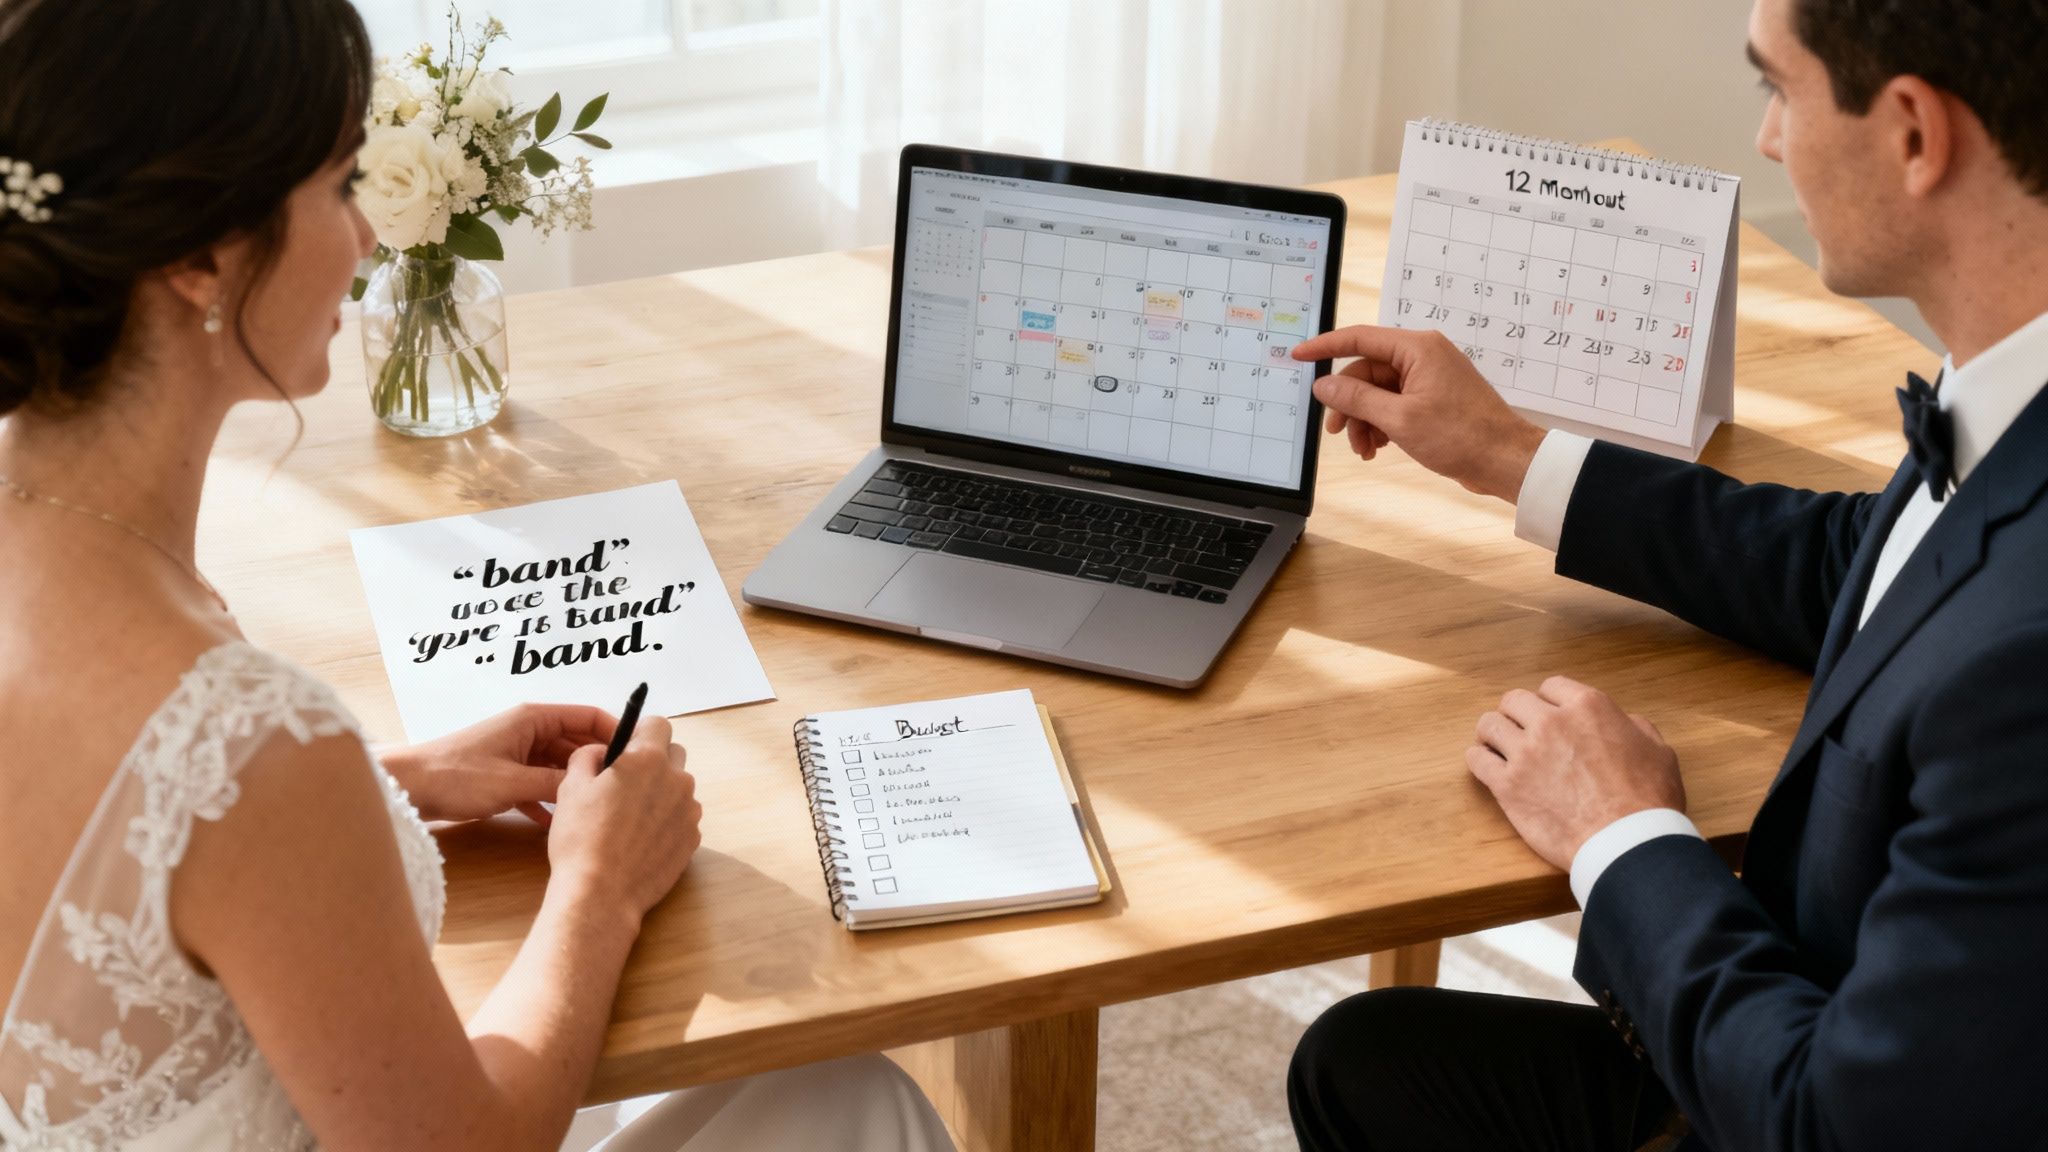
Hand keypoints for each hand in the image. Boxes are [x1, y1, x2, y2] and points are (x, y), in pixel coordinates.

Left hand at [379, 703, 616, 825]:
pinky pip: (539, 784)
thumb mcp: (513, 782)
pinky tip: (560, 823)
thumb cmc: (455, 776)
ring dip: (573, 785)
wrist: (408, 789)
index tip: (637, 755)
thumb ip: (556, 784)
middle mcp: (528, 730)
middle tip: (624, 788)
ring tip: (599, 806)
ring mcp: (516, 753)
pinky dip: (550, 800)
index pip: (587, 716)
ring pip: (559, 765)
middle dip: (598, 763)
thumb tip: (594, 787)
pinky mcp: (504, 774)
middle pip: (576, 742)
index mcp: (533, 718)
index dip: (615, 732)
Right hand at [546, 712, 701, 920]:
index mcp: (647, 760)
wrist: (601, 894)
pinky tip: (642, 840)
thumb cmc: (581, 839)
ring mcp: (689, 811)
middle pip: (674, 755)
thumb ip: (587, 757)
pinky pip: (683, 817)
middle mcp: (677, 780)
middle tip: (627, 784)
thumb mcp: (571, 787)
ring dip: (661, 793)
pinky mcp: (693, 839)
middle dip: (654, 762)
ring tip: (631, 818)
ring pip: (679, 788)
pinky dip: (668, 821)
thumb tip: (601, 751)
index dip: (641, 733)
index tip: (628, 748)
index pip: (658, 724)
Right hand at [1291, 325, 1546, 501]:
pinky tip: (1378, 447)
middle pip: (1366, 371)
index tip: (1299, 355)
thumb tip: (1325, 384)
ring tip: (1365, 448)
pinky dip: (1381, 424)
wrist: (1504, 460)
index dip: (1325, 347)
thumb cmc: (1463, 435)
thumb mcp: (1399, 419)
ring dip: (1364, 420)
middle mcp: (1423, 356)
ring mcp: (1428, 378)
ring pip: (1377, 392)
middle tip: (1338, 431)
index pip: (1359, 338)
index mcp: (1417, 348)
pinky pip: (1393, 404)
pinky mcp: (1432, 399)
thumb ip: (1357, 398)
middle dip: (1349, 403)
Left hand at [1465, 676, 1685, 870]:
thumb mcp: (1658, 750)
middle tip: (1520, 731)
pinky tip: (1487, 766)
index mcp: (1588, 706)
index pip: (1551, 686)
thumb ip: (1635, 728)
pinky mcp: (1507, 785)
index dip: (1549, 701)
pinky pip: (1476, 760)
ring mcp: (1525, 752)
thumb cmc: (1648, 800)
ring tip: (1497, 746)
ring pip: (1489, 725)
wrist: (1627, 842)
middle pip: (1514, 700)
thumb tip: (1623, 723)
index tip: (1547, 714)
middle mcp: (1551, 722)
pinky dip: (1479, 760)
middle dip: (1517, 713)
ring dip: (1492, 734)